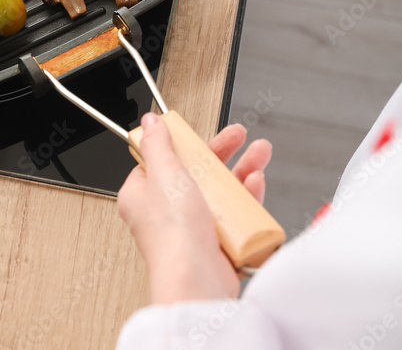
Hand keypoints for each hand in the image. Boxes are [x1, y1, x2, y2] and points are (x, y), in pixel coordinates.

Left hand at [117, 114, 271, 304]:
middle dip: (222, 152)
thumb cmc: (172, 234)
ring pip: (218, 192)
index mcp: (142, 194)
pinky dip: (245, 199)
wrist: (196, 280)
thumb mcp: (163, 172)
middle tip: (238, 136)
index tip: (198, 134)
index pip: (161, 160)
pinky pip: (232, 216)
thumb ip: (157, 143)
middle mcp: (165, 212)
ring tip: (259, 154)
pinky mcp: (215, 245)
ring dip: (241, 170)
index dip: (182, 144)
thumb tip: (149, 122)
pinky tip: (255, 185)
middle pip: (196, 172)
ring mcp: (191, 228)